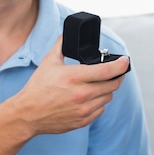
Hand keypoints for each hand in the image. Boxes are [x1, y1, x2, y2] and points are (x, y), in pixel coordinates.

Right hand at [13, 36, 129, 136]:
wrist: (27, 114)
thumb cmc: (38, 87)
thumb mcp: (49, 61)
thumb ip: (61, 45)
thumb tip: (67, 34)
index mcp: (75, 77)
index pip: (108, 70)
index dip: (121, 64)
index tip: (125, 60)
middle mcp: (82, 94)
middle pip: (113, 84)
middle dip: (116, 76)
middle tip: (114, 71)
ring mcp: (84, 109)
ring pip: (108, 97)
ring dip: (107, 89)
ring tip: (99, 83)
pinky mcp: (83, 120)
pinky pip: (100, 109)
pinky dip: (99, 102)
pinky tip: (91, 97)